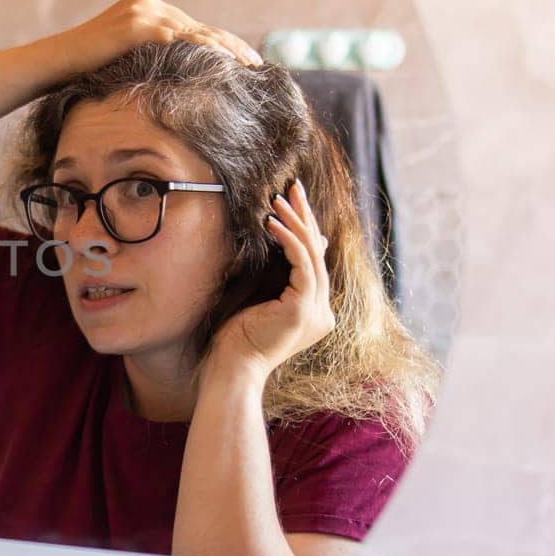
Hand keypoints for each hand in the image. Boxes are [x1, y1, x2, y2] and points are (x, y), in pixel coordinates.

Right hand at [52, 0, 262, 73]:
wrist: (56, 62)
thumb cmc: (85, 67)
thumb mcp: (124, 54)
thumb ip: (150, 51)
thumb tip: (178, 71)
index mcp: (146, 4)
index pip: (192, 25)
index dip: (220, 41)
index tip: (244, 58)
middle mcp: (148, 2)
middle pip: (199, 26)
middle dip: (230, 45)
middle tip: (256, 63)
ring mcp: (143, 11)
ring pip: (195, 32)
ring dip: (226, 49)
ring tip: (249, 64)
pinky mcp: (137, 25)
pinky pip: (179, 39)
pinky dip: (204, 50)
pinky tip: (224, 63)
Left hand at [208, 178, 335, 376]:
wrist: (232, 368)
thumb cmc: (237, 338)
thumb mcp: (259, 298)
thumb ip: (276, 276)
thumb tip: (282, 246)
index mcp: (314, 311)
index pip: (314, 260)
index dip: (305, 228)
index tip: (291, 201)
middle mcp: (322, 311)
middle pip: (317, 252)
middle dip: (305, 216)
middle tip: (293, 187)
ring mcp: (317, 312)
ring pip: (312, 255)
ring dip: (295, 222)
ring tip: (279, 198)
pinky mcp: (303, 310)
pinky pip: (302, 265)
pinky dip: (288, 240)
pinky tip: (273, 223)